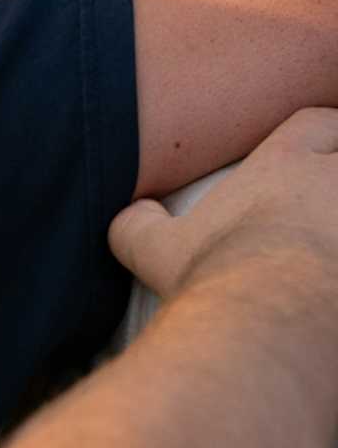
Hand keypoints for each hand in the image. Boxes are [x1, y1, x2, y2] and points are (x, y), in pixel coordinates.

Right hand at [110, 107, 337, 297]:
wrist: (274, 324)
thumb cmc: (219, 278)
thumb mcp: (156, 251)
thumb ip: (138, 227)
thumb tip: (129, 218)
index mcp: (284, 166)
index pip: (318, 123)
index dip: (326, 133)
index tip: (324, 153)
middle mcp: (337, 181)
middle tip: (331, 206)